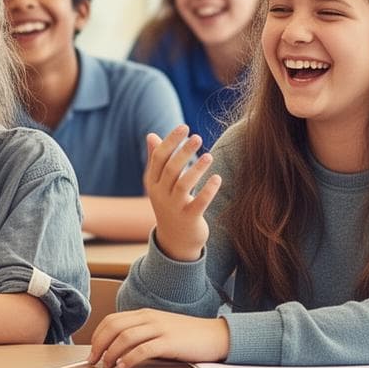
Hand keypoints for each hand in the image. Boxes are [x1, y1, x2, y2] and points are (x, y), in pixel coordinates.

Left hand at [87, 310, 229, 367]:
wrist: (215, 335)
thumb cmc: (186, 337)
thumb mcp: (159, 329)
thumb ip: (140, 334)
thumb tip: (116, 350)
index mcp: (145, 314)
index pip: (112, 320)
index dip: (97, 336)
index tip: (92, 352)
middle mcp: (150, 318)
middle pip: (114, 327)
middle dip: (99, 344)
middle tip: (93, 361)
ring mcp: (160, 328)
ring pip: (125, 337)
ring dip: (111, 353)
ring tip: (107, 366)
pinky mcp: (170, 342)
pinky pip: (144, 348)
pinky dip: (130, 358)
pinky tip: (124, 366)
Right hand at [143, 126, 220, 261]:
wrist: (176, 240)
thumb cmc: (170, 203)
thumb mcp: (160, 183)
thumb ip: (157, 159)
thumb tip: (151, 135)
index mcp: (153, 182)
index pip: (159, 158)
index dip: (171, 141)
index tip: (184, 127)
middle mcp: (161, 194)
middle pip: (170, 169)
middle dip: (184, 151)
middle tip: (197, 137)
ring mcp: (174, 208)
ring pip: (183, 185)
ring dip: (197, 169)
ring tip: (210, 156)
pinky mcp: (189, 219)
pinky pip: (199, 203)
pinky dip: (208, 190)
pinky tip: (217, 178)